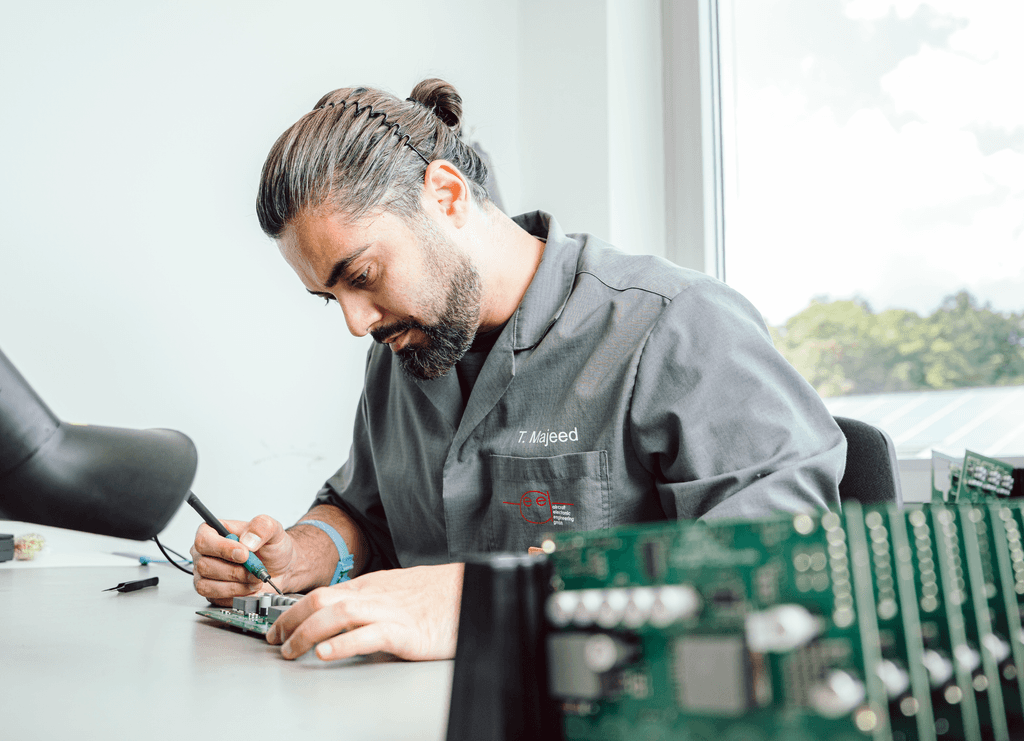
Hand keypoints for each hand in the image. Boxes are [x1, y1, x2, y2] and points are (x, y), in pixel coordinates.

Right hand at [191, 514, 296, 605]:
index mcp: (214, 531)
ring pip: (207, 585)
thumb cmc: (271, 547)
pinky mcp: (210, 592)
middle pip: (204, 565)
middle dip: (234, 571)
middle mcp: (205, 553)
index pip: (203, 541)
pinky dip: (236, 595)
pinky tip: (249, 587)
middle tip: (253, 570)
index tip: (244, 554)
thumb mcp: (273, 529)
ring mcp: (205, 574)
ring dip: (236, 585)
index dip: (222, 549)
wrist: (280, 569)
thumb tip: (247, 540)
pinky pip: (215, 598)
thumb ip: (261, 526)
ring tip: (254, 580)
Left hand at [266, 563, 463, 661]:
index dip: (294, 610)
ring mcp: (389, 612)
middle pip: (321, 599)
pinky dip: (343, 644)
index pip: (323, 593)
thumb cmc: (437, 597)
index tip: (277, 627)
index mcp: (371, 587)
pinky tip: (326, 654)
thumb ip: (371, 603)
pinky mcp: (406, 632)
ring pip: (337, 614)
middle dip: (291, 620)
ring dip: (307, 633)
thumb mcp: (396, 594)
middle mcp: (374, 595)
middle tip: (275, 641)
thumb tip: (344, 619)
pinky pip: (368, 635)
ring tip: (291, 651)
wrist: (471, 591)